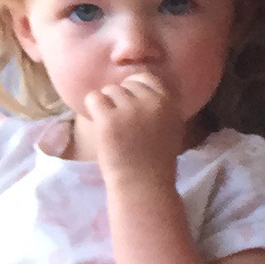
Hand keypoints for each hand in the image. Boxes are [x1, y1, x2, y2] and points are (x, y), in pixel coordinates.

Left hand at [80, 68, 190, 186]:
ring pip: (109, 91)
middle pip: (125, 85)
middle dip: (120, 100)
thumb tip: (138, 84)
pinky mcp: (109, 120)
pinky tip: (101, 126)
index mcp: (169, 102)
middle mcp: (151, 102)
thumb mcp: (170, 126)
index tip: (130, 106)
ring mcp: (130, 110)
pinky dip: (93, 110)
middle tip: (122, 124)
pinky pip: (93, 99)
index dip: (134, 88)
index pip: (146, 77)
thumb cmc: (155, 161)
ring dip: (107, 106)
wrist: (142, 186)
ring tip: (113, 129)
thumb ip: (159, 105)